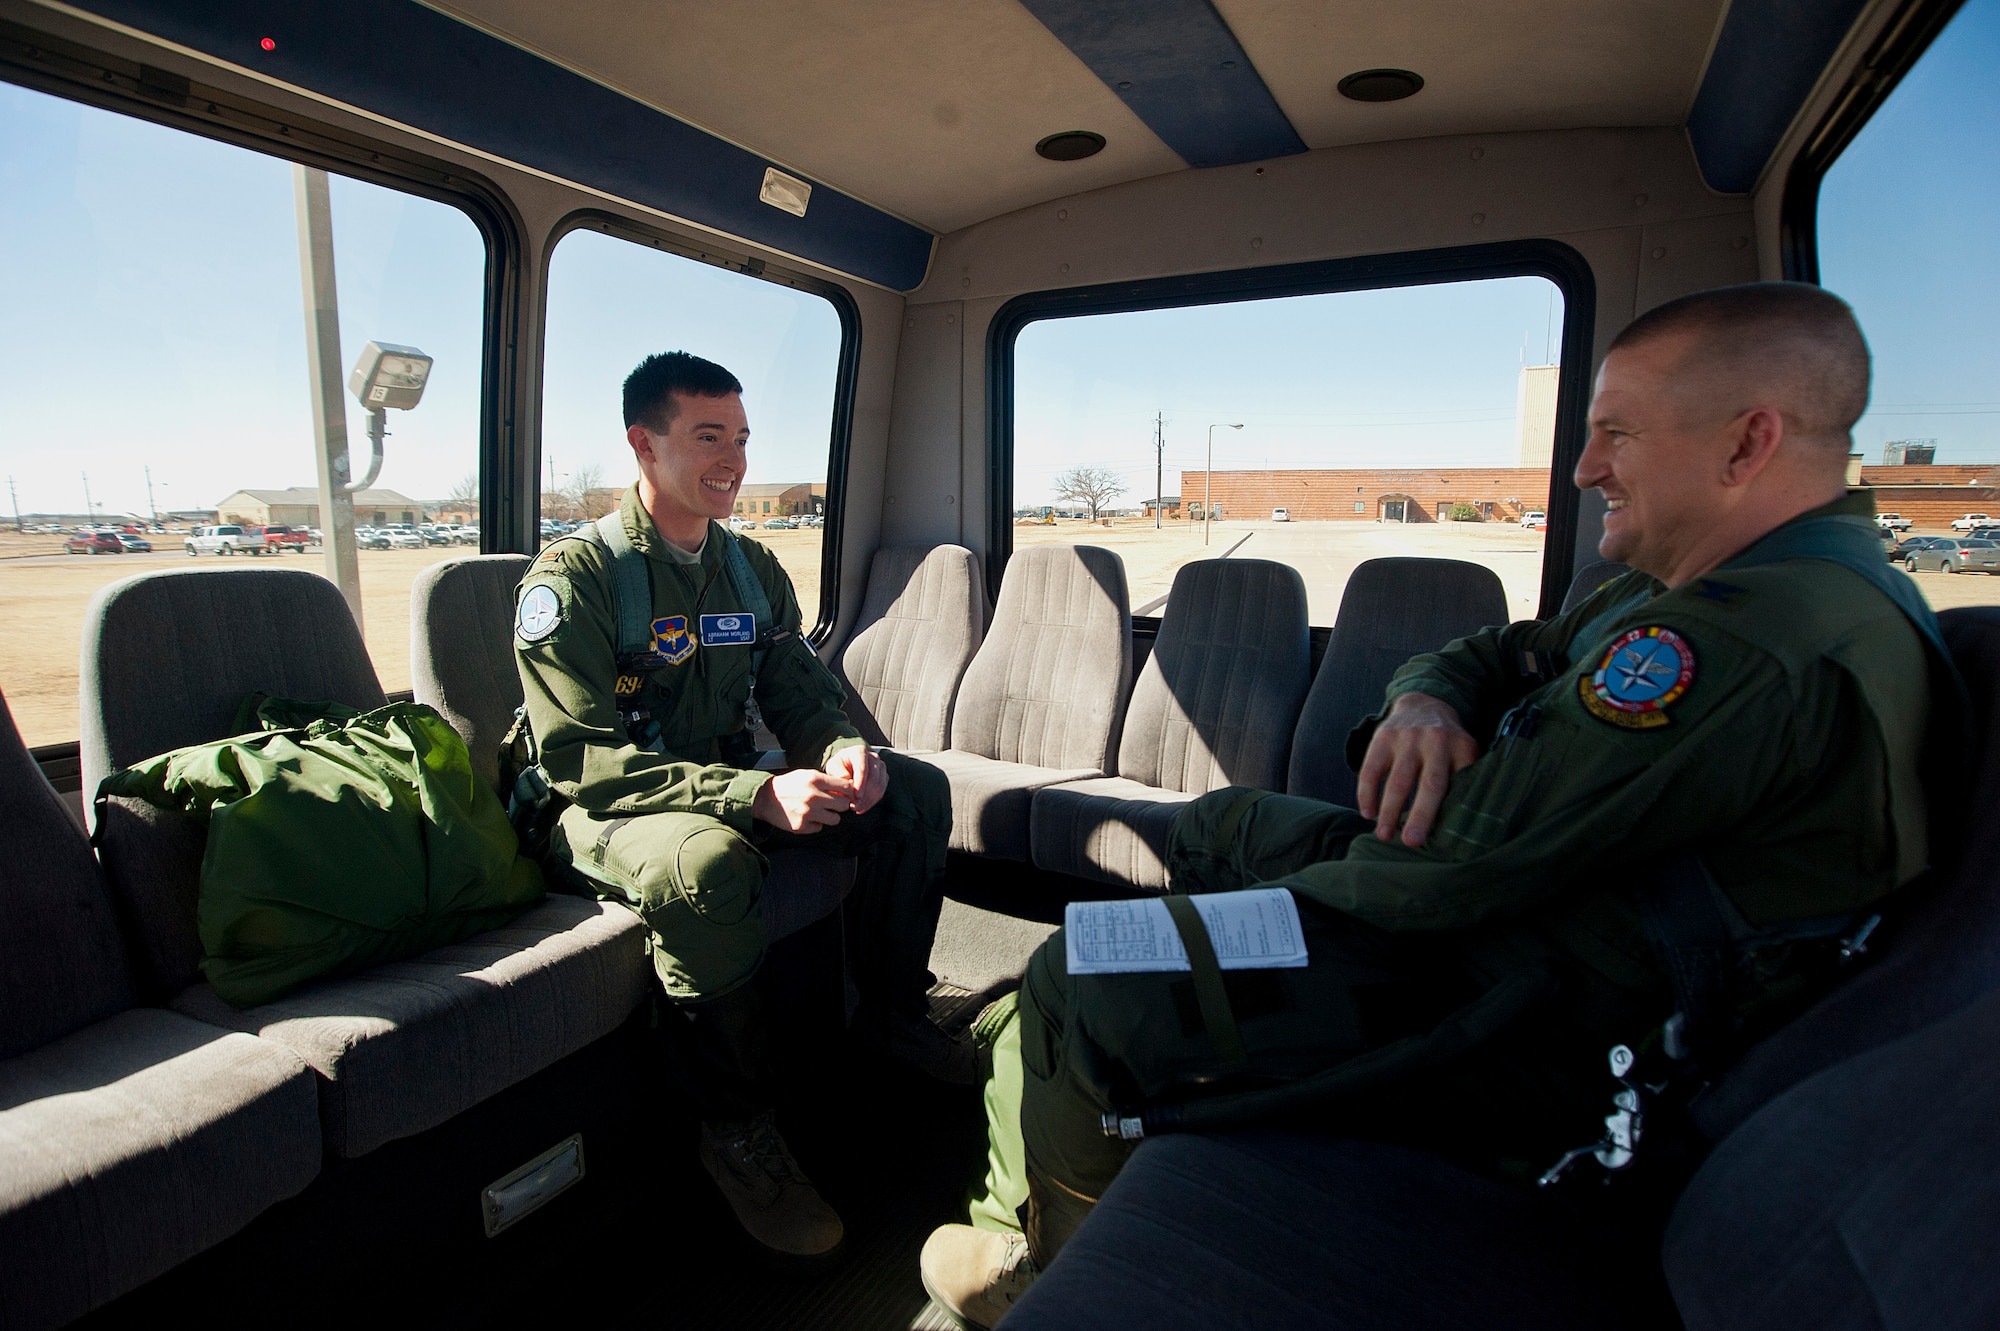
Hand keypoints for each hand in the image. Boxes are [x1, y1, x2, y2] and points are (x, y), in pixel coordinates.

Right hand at [751, 768, 856, 833]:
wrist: (765, 798)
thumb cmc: (789, 785)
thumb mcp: (807, 775)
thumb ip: (826, 781)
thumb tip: (849, 789)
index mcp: (815, 780)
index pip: (846, 787)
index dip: (848, 792)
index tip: (844, 794)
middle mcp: (813, 796)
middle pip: (844, 805)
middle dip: (841, 805)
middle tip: (833, 804)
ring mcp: (807, 812)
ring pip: (835, 819)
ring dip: (830, 816)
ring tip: (820, 811)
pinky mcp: (801, 826)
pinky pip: (819, 827)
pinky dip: (815, 824)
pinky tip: (807, 817)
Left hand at [823, 745, 887, 814]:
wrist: (846, 766)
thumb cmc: (839, 765)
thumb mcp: (833, 767)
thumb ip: (839, 774)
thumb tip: (850, 784)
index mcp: (860, 751)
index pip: (863, 768)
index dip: (861, 783)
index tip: (856, 796)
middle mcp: (874, 757)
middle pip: (874, 778)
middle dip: (865, 794)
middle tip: (854, 806)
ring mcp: (881, 767)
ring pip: (879, 786)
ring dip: (868, 800)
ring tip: (856, 808)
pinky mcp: (884, 777)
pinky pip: (881, 791)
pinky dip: (872, 801)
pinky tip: (862, 808)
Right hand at [1354, 692, 1477, 847]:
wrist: (1423, 704)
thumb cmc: (1447, 743)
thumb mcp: (1465, 753)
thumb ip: (1465, 780)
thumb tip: (1458, 824)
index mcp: (1461, 749)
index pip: (1459, 785)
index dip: (1451, 811)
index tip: (1444, 838)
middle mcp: (1435, 741)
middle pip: (1429, 784)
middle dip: (1420, 816)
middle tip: (1412, 842)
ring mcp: (1407, 739)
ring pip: (1398, 781)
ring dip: (1389, 812)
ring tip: (1384, 835)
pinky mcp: (1383, 738)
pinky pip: (1371, 770)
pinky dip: (1367, 793)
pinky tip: (1367, 813)